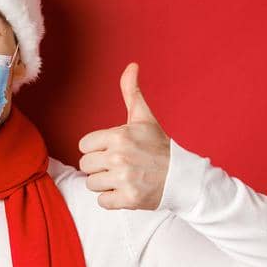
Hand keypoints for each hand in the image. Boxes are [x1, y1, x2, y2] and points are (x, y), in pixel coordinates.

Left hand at [76, 62, 171, 209]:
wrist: (182, 177)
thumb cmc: (158, 147)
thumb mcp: (144, 118)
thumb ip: (131, 92)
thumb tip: (131, 65)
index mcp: (118, 136)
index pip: (84, 146)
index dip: (97, 149)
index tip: (114, 150)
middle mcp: (119, 156)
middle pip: (85, 165)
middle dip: (100, 166)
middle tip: (121, 165)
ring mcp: (123, 179)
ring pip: (91, 184)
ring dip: (106, 183)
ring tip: (125, 177)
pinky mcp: (128, 199)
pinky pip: (102, 201)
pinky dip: (113, 199)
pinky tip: (128, 190)